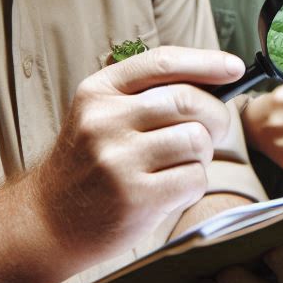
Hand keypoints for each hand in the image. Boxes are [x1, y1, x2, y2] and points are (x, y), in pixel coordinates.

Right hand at [29, 45, 244, 271]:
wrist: (48, 221)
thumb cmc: (89, 163)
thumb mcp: (101, 115)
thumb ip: (147, 94)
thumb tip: (215, 81)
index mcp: (99, 91)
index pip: (162, 63)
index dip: (206, 62)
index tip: (234, 68)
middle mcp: (104, 121)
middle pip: (187, 100)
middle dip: (216, 115)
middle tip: (216, 129)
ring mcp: (118, 160)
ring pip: (196, 139)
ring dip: (204, 152)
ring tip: (186, 162)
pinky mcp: (135, 198)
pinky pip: (193, 178)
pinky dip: (195, 182)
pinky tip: (176, 187)